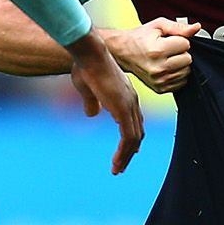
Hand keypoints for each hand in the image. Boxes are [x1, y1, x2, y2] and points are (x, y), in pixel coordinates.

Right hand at [67, 32, 144, 173]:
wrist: (89, 55)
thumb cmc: (86, 67)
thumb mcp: (87, 89)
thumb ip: (92, 102)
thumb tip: (92, 114)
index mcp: (125, 96)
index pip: (134, 121)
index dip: (132, 138)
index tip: (129, 152)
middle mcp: (131, 102)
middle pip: (137, 132)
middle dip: (130, 151)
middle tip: (122, 166)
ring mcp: (129, 106)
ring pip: (134, 139)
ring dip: (126, 156)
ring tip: (117, 170)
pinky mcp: (123, 110)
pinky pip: (128, 138)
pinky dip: (124, 153)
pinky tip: (117, 162)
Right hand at [107, 18, 202, 93]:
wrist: (123, 52)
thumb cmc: (140, 38)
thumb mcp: (158, 26)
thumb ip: (179, 27)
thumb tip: (196, 27)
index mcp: (157, 50)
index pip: (186, 45)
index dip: (179, 40)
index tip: (168, 41)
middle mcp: (158, 68)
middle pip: (188, 59)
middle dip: (181, 53)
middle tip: (167, 49)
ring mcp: (159, 80)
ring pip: (186, 72)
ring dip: (179, 64)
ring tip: (165, 58)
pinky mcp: (160, 89)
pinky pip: (181, 82)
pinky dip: (176, 74)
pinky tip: (165, 67)